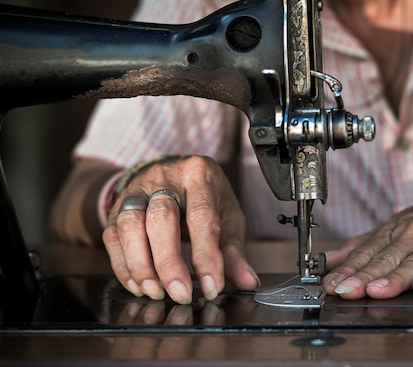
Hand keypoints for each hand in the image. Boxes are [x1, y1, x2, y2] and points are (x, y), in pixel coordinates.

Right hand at [102, 155, 259, 304]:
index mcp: (199, 175)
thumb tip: (247, 282)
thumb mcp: (227, 215)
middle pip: (161, 219)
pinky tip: (138, 285)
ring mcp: (137, 190)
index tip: (211, 287)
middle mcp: (165, 178)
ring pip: (129, 225)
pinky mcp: (117, 206)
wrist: (171, 171)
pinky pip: (112, 235)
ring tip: (155, 292)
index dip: (206, 255)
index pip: (201, 216)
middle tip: (180, 294)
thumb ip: (234, 250)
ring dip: (141, 265)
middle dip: (169, 263)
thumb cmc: (205, 195)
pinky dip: (122, 265)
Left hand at [321, 163, 412, 299]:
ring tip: (377, 291)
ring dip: (395, 277)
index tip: (330, 284)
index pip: (368, 251)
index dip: (348, 269)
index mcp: (397, 228)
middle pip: (386, 257)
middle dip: (363, 275)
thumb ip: (367, 243)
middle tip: (345, 291)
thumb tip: (333, 258)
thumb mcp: (401, 224)